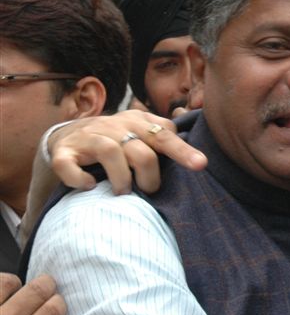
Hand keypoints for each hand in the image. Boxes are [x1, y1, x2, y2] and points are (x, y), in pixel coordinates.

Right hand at [48, 110, 206, 194]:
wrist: (67, 136)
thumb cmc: (117, 139)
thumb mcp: (142, 132)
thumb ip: (167, 137)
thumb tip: (200, 152)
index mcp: (137, 121)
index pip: (165, 134)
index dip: (183, 151)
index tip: (200, 165)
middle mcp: (114, 126)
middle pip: (142, 149)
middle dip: (150, 175)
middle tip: (150, 189)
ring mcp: (87, 138)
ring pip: (110, 153)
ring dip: (121, 179)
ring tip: (125, 192)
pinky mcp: (64, 153)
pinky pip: (68, 165)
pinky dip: (80, 178)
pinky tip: (90, 186)